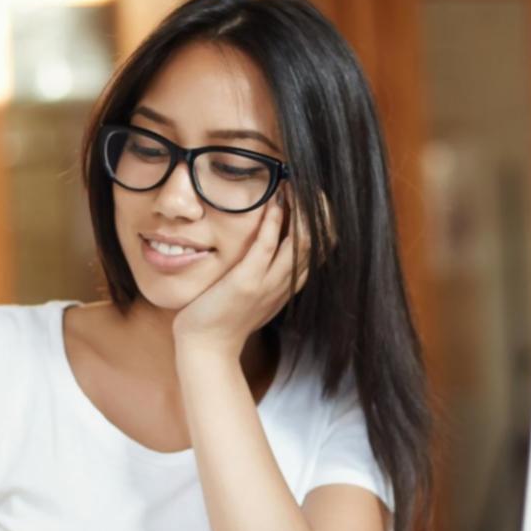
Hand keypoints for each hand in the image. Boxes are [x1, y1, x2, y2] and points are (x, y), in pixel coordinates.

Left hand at [172, 197, 309, 359]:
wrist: (208, 348)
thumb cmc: (225, 318)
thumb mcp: (255, 294)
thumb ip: (266, 271)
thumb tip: (269, 244)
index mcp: (289, 284)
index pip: (320, 247)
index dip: (323, 220)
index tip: (312, 196)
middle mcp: (286, 283)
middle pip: (318, 240)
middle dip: (318, 208)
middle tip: (308, 182)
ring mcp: (268, 283)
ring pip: (301, 241)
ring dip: (300, 209)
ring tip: (294, 183)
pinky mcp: (247, 282)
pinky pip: (267, 246)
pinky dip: (274, 221)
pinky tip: (274, 202)